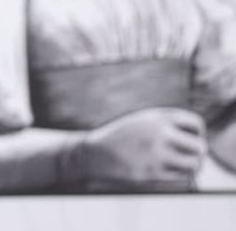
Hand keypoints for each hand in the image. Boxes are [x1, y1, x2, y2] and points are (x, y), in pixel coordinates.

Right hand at [76, 107, 205, 187]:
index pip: (195, 123)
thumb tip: (196, 136)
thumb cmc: (121, 137)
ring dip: (192, 166)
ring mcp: (156, 155)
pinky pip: (181, 178)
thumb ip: (167, 123)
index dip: (197, 132)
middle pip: (199, 146)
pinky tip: (170, 172)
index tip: (189, 138)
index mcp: (157, 118)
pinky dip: (180, 176)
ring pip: (194, 165)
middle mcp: (159, 134)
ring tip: (184, 166)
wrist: (95, 154)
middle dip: (198, 152)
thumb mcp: (142, 120)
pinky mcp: (152, 174)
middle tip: (190, 155)